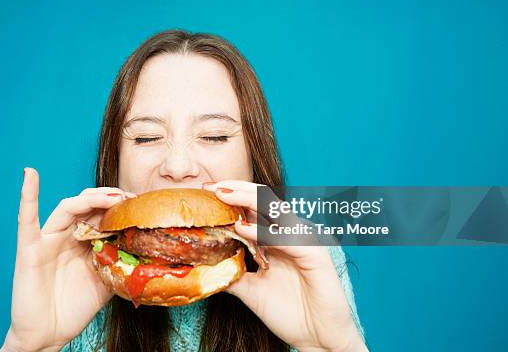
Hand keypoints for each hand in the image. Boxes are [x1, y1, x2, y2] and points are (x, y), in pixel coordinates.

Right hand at [1, 168, 134, 351]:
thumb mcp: (106, 282)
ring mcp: (48, 240)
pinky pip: (26, 220)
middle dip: (110, 198)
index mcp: (84, 242)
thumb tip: (145, 251)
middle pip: (88, 205)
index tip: (140, 203)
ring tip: (111, 197)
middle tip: (130, 199)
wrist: (49, 334)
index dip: (120, 206)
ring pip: (68, 208)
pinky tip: (30, 175)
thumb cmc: (74, 309)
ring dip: (90, 199)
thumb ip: (119, 263)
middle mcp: (66, 236)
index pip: (102, 214)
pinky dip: (27, 196)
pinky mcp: (30, 249)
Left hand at [204, 181, 366, 351]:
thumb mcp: (250, 290)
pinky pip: (287, 237)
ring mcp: (303, 241)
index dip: (231, 197)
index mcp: (276, 239)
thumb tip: (204, 263)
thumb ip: (232, 272)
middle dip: (236, 190)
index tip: (205, 192)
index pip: (253, 208)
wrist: (317, 339)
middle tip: (211, 185)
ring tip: (223, 195)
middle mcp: (290, 234)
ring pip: (276, 210)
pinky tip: (243, 228)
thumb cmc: (290, 313)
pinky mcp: (315, 255)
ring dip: (248, 200)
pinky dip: (264, 231)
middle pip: (263, 201)